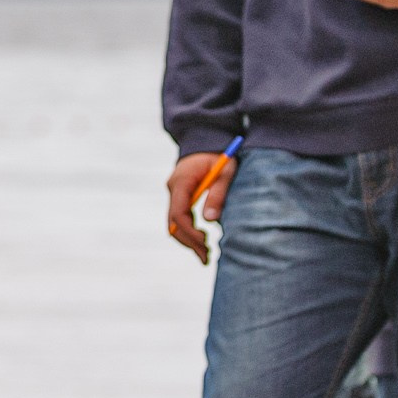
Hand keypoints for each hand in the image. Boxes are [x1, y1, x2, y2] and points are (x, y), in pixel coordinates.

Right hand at [166, 150, 238, 264]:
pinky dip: (188, 231)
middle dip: (189, 242)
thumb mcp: (225, 172)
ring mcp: (173, 192)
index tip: (206, 244)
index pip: (179, 213)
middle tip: (206, 257)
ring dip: (188, 240)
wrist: (206, 140)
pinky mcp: (178, 196)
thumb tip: (210, 221)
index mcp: (181, 181)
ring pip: (174, 223)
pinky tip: (202, 241)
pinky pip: (179, 218)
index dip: (190, 232)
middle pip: (173, 223)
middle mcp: (173, 188)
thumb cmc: (219, 155)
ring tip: (206, 254)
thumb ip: (218, 194)